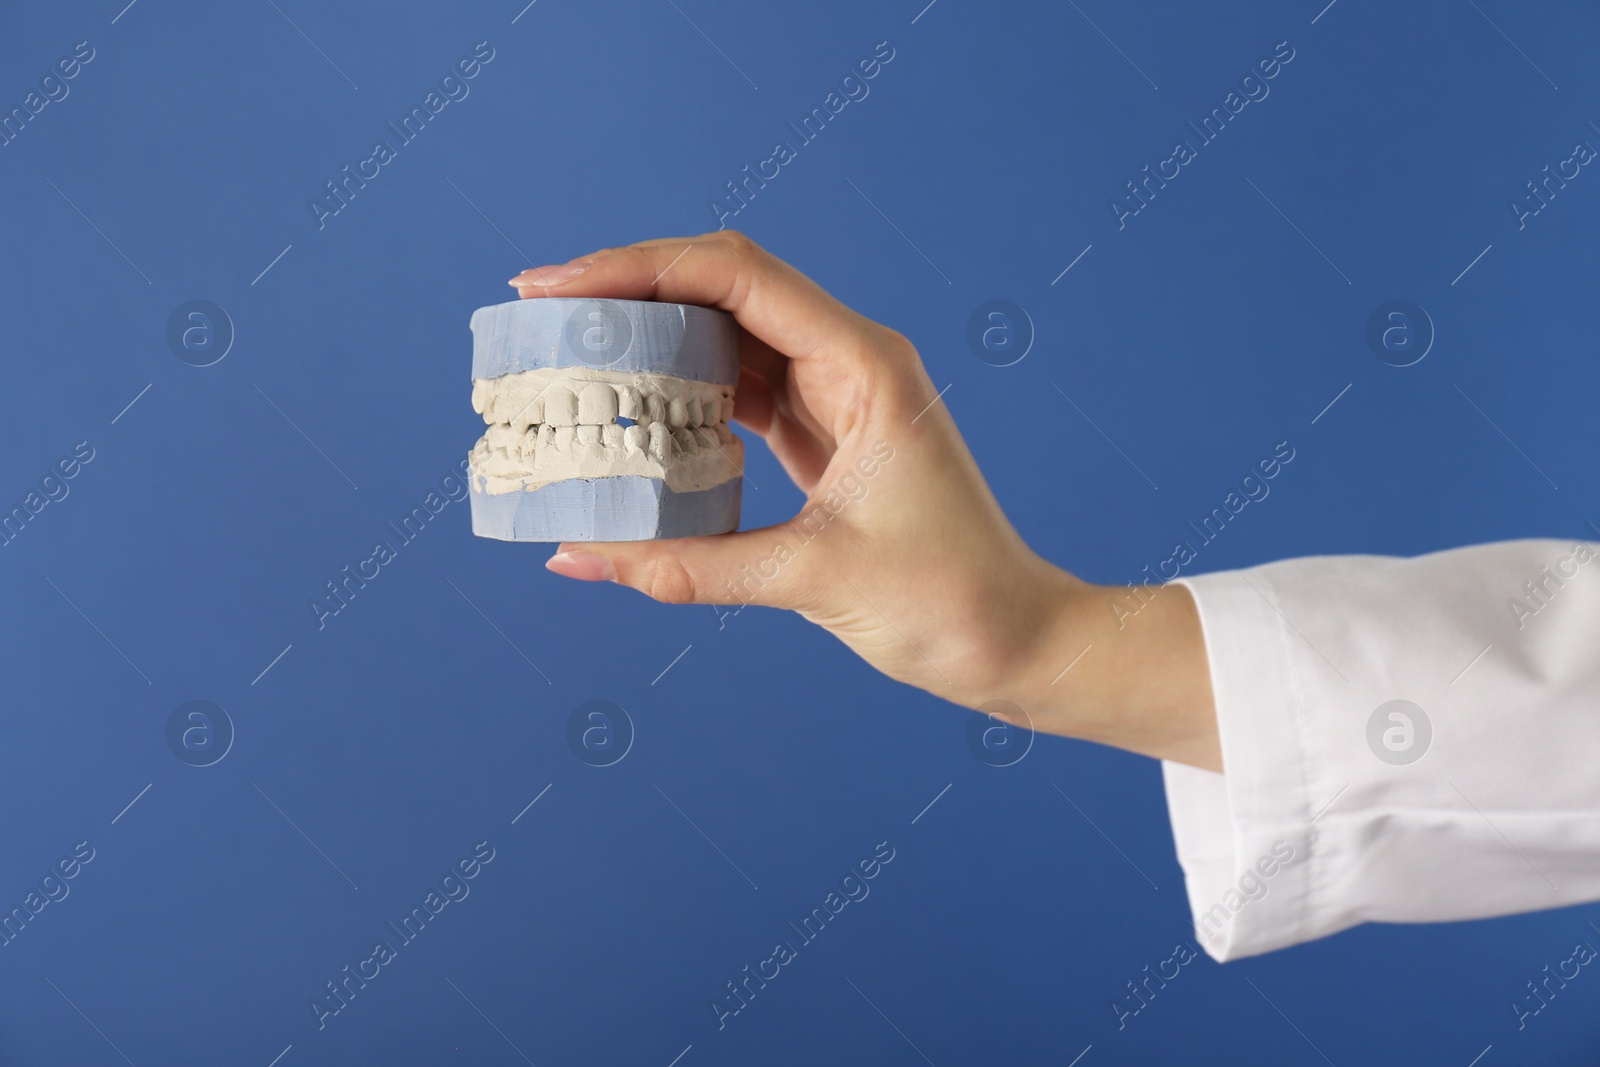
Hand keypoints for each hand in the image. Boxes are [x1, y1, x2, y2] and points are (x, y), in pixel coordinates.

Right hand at [510, 232, 1220, 770]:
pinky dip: (681, 400)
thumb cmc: (948, 603)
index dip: (638, 267)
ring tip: (567, 362)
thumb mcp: (809, 578)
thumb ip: (687, 567)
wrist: (1017, 641)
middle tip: (540, 318)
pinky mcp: (825, 437)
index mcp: (864, 364)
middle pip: (723, 292)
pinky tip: (627, 415)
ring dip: (650, 345)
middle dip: (629, 295)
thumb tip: (578, 555)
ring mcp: (838, 397)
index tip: (557, 288)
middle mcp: (850, 362)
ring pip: (726, 342)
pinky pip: (739, 396)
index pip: (735, 276)